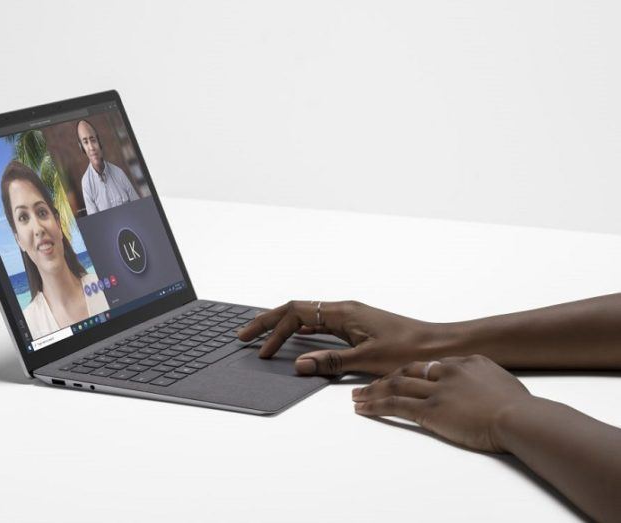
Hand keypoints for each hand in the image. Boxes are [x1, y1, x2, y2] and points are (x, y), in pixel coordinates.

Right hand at [237, 300, 442, 375]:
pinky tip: (294, 341)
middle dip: (268, 322)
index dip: (272, 328)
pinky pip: (320, 327)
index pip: (295, 312)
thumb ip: (331, 361)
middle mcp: (344, 311)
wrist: (440, 347)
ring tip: (262, 337)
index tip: (259, 347)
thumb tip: (299, 364)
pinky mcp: (356, 329)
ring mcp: (349, 319)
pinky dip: (301, 333)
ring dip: (283, 327)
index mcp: (343, 311)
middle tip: (244, 335)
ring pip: (307, 318)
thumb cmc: (411, 349)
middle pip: (296, 311)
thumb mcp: (368, 358)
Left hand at [352, 355, 531, 451]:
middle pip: (407, 370)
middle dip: (384, 377)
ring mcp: (436, 390)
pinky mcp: (430, 410)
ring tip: (356, 396)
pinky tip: (363, 408)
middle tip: (367, 384)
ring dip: (372, 391)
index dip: (410, 370)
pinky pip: (396, 405)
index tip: (398, 376)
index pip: (430, 364)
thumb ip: (486, 379)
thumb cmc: (519, 407)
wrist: (520, 418)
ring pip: (395, 385)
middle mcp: (446, 371)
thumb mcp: (502, 381)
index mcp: (465, 362)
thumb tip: (484, 384)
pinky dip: (376, 406)